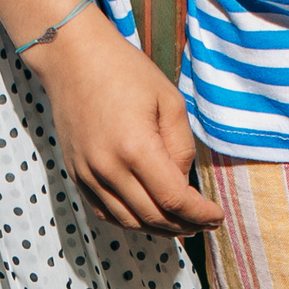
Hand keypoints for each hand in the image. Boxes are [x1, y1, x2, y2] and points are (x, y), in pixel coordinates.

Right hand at [25, 13, 220, 235]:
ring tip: (182, 224)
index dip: (199, 214)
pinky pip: (106, 212)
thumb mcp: (169, 101)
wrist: (72, 59)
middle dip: (184, 226)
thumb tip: (181, 184)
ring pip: (129, 221)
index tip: (216, 217)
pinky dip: (132, 221)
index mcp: (135, 147)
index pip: (174, 199)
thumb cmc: (125, 72)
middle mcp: (107, 167)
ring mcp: (87, 174)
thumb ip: (181, 148)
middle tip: (204, 224)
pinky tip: (151, 215)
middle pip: (153, 217)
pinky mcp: (77, 175)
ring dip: (160, 229)